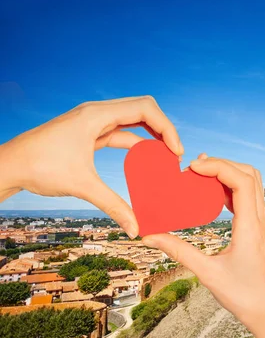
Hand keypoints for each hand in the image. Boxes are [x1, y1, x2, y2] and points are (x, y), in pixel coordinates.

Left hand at [0, 96, 182, 237]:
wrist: (8, 166)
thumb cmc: (39, 167)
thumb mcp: (82, 186)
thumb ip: (113, 205)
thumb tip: (137, 228)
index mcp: (97, 114)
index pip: (146, 109)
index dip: (167, 127)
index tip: (175, 151)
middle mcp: (97, 112)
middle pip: (144, 109)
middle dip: (164, 129)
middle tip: (174, 154)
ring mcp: (93, 121)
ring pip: (133, 120)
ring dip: (151, 135)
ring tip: (165, 157)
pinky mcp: (89, 133)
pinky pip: (120, 132)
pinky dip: (136, 143)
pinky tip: (145, 160)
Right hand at [143, 156, 264, 337]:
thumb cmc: (246, 297)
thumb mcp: (208, 274)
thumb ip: (179, 251)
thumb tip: (151, 236)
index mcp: (250, 226)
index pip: (241, 180)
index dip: (218, 166)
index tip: (193, 167)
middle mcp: (260, 220)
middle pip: (249, 174)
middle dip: (221, 164)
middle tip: (194, 168)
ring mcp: (263, 223)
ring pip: (251, 184)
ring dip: (228, 174)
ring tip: (200, 176)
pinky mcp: (260, 229)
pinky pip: (249, 198)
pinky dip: (231, 189)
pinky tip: (213, 196)